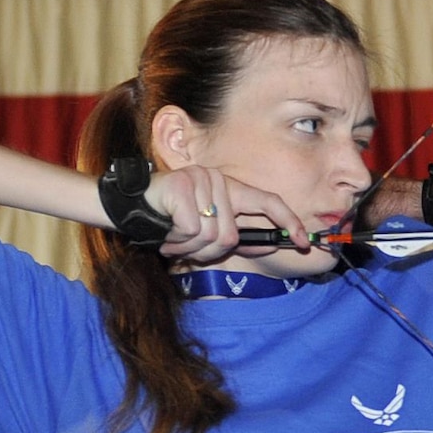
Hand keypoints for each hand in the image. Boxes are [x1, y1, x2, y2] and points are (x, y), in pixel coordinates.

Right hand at [141, 166, 310, 261]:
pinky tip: (166, 234)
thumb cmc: (170, 222)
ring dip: (190, 249)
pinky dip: (177, 241)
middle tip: (186, 250)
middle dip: (208, 253)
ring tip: (173, 241)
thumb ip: (238, 238)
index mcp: (229, 189)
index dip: (289, 222)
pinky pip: (192, 230)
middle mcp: (218, 180)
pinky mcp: (182, 186)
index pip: (269, 201)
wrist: (129, 208)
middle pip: (232, 236)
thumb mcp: (207, 231)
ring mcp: (200, 180)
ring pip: (212, 237)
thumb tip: (272, 245)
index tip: (303, 242)